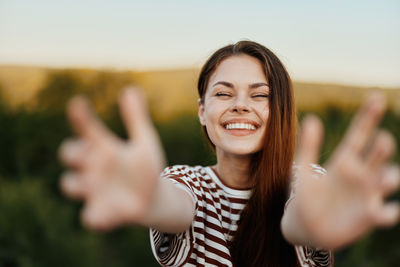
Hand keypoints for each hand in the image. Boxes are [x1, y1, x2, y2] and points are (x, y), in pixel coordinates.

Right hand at [59, 87, 165, 229]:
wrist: (153, 198)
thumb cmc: (144, 168)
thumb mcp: (144, 142)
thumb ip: (136, 118)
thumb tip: (130, 89)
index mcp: (103, 148)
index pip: (87, 129)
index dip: (81, 117)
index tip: (78, 103)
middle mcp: (93, 167)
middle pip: (69, 154)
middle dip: (73, 151)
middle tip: (88, 149)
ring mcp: (95, 191)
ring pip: (70, 185)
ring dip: (75, 182)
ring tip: (89, 181)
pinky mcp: (102, 213)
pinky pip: (90, 218)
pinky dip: (93, 217)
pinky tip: (105, 215)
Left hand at [295, 92, 398, 249]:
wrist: (308, 227)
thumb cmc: (307, 195)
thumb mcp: (303, 170)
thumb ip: (308, 146)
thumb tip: (312, 118)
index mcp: (344, 161)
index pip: (359, 134)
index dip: (368, 116)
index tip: (376, 96)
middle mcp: (360, 174)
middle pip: (376, 155)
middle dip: (381, 148)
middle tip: (381, 139)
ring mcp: (367, 194)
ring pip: (388, 181)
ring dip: (390, 178)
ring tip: (384, 176)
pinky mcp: (369, 215)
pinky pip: (384, 213)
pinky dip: (387, 212)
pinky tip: (382, 211)